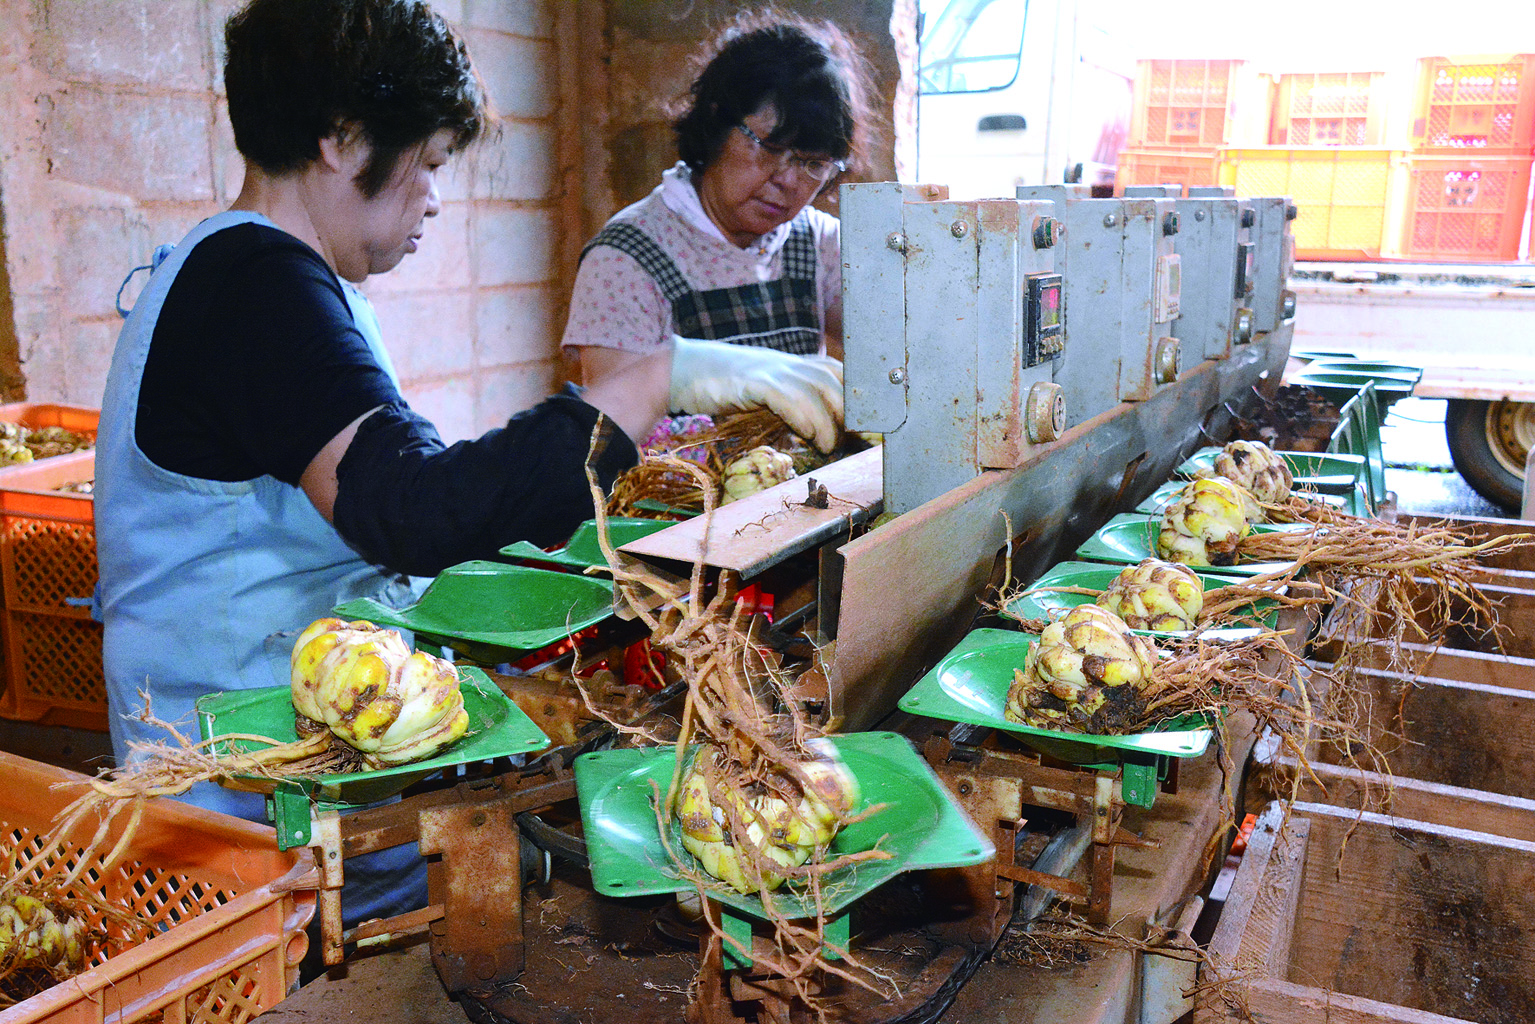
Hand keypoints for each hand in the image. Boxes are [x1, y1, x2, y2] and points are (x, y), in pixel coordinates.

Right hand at [669, 337, 843, 452]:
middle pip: (835, 381)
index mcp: (795, 364)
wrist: (685, 371)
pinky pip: (789, 398)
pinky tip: (807, 435)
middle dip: (848, 412)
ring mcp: (773, 370)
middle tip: (846, 440)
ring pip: (817, 391)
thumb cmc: (727, 386)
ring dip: (828, 423)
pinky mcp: (755, 382)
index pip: (840, 371)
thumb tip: (818, 429)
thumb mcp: (767, 390)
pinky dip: (804, 417)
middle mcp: (790, 363)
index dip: (857, 395)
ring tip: (828, 446)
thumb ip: (792, 401)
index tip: (863, 422)